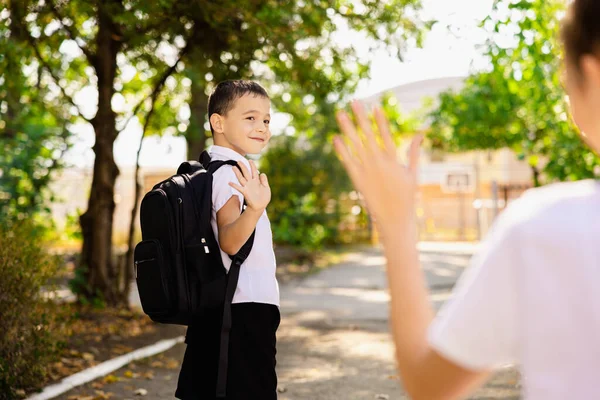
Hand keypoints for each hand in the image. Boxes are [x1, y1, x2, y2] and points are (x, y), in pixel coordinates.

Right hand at [229, 160, 270, 211]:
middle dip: (243, 166)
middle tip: (239, 161)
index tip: (250, 160)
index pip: (254, 171)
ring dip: (237, 173)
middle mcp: (251, 182)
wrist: (260, 206)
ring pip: (241, 178)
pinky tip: (229, 183)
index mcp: (257, 181)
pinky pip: (239, 188)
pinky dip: (234, 185)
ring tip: (233, 167)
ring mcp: (247, 187)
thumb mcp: (266, 188)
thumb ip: (264, 180)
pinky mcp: (245, 192)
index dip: (252, 165)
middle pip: (246, 172)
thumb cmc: (264, 198)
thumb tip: (262, 173)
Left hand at [333, 101, 422, 225]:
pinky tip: (335, 138)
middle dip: (360, 118)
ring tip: (339, 113)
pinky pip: (348, 162)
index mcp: (394, 161)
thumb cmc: (407, 196)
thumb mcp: (413, 173)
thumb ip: (414, 152)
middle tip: (353, 101)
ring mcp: (367, 172)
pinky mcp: (358, 180)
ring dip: (347, 128)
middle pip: (368, 136)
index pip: (386, 136)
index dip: (380, 120)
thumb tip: (420, 134)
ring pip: (355, 145)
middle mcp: (379, 164)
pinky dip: (342, 150)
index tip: (375, 105)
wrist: (394, 219)